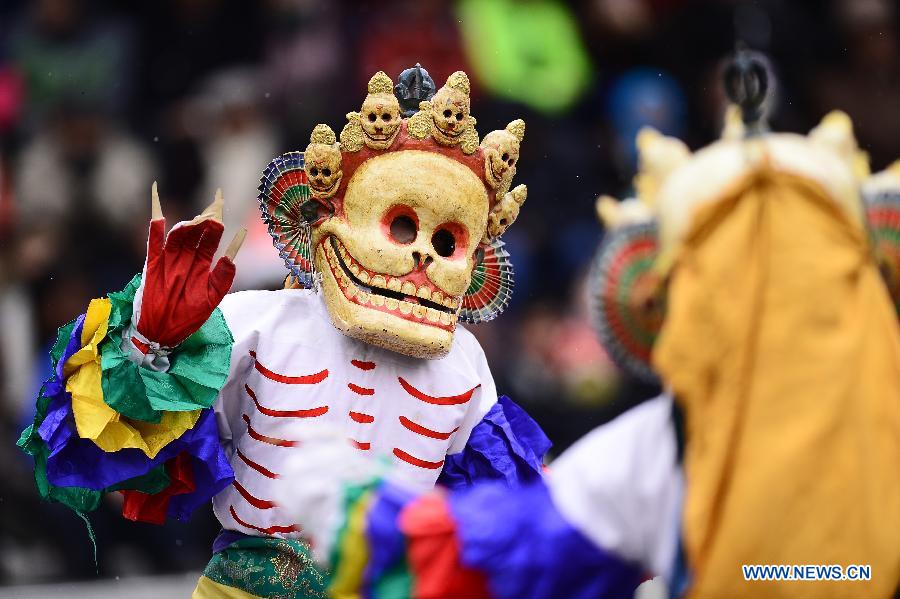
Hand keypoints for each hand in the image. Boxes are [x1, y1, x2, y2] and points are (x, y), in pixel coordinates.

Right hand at [133, 183, 245, 347]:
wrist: (163, 333)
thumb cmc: (188, 316)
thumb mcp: (210, 299)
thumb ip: (221, 279)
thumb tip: (231, 258)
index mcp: (200, 265)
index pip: (210, 240)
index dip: (216, 227)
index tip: (222, 213)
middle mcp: (185, 259)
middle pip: (194, 234)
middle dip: (203, 221)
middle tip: (212, 208)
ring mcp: (168, 261)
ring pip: (176, 237)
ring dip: (185, 226)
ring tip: (196, 221)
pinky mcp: (152, 267)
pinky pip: (152, 246)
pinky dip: (154, 232)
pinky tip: (158, 220)